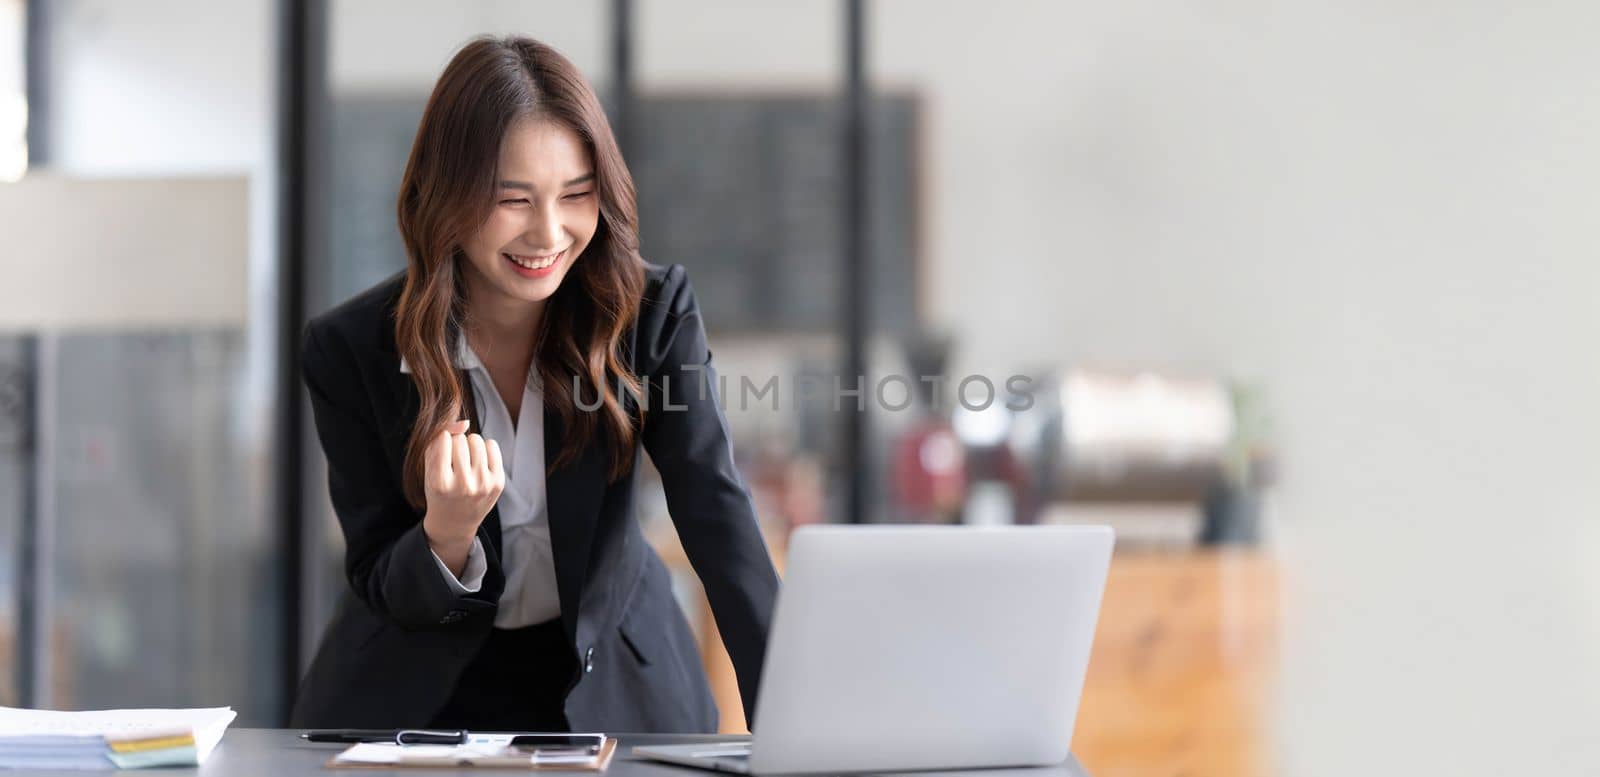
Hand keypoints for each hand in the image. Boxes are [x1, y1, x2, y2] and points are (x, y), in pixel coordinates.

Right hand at [422, 419, 504, 569]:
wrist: (454, 522)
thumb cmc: (439, 490)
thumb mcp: (429, 469)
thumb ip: (438, 440)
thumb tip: (464, 422)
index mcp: (439, 482)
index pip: (443, 439)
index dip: (442, 441)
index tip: (442, 455)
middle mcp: (462, 485)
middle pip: (460, 439)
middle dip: (456, 444)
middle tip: (454, 462)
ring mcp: (483, 484)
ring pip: (477, 439)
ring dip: (470, 445)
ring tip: (466, 461)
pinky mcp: (498, 483)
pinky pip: (492, 445)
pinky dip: (485, 448)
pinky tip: (479, 462)